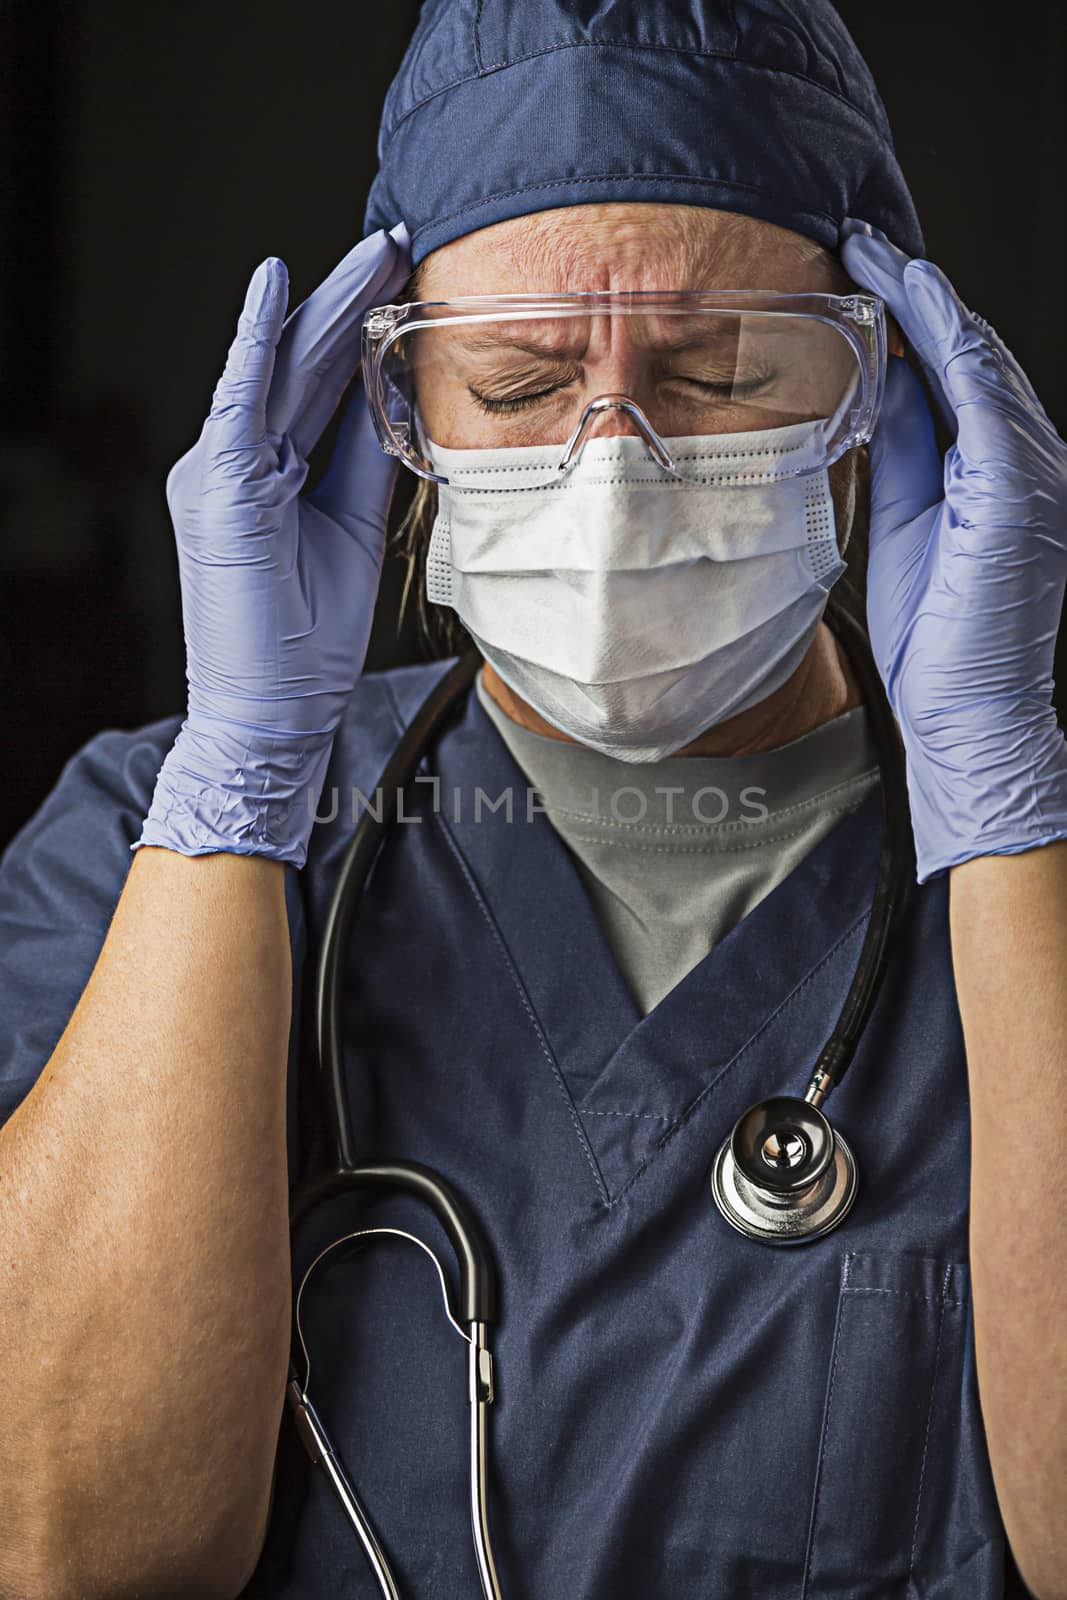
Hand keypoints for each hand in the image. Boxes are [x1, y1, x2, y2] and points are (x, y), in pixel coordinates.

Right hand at [137, 223, 410, 864]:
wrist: (275, 714)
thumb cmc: (306, 640)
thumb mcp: (356, 531)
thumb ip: (368, 463)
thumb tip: (399, 398)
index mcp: (267, 472)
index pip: (317, 383)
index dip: (359, 329)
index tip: (402, 279)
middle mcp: (236, 462)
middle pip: (300, 365)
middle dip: (351, 301)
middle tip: (398, 242)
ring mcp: (218, 474)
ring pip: (278, 371)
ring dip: (323, 306)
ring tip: (371, 252)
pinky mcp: (216, 491)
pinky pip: (239, 404)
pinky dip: (255, 345)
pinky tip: (273, 289)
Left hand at [840, 219, 1066, 883]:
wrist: (965, 709)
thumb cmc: (938, 631)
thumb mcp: (902, 518)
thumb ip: (899, 448)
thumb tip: (875, 383)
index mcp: (991, 468)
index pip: (952, 372)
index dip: (909, 316)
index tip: (858, 270)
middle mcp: (1024, 458)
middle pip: (970, 353)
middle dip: (915, 291)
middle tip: (857, 238)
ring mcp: (1031, 472)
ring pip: (982, 362)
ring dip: (929, 301)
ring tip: (877, 253)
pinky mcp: (1020, 493)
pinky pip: (988, 402)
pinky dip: (956, 348)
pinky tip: (921, 307)